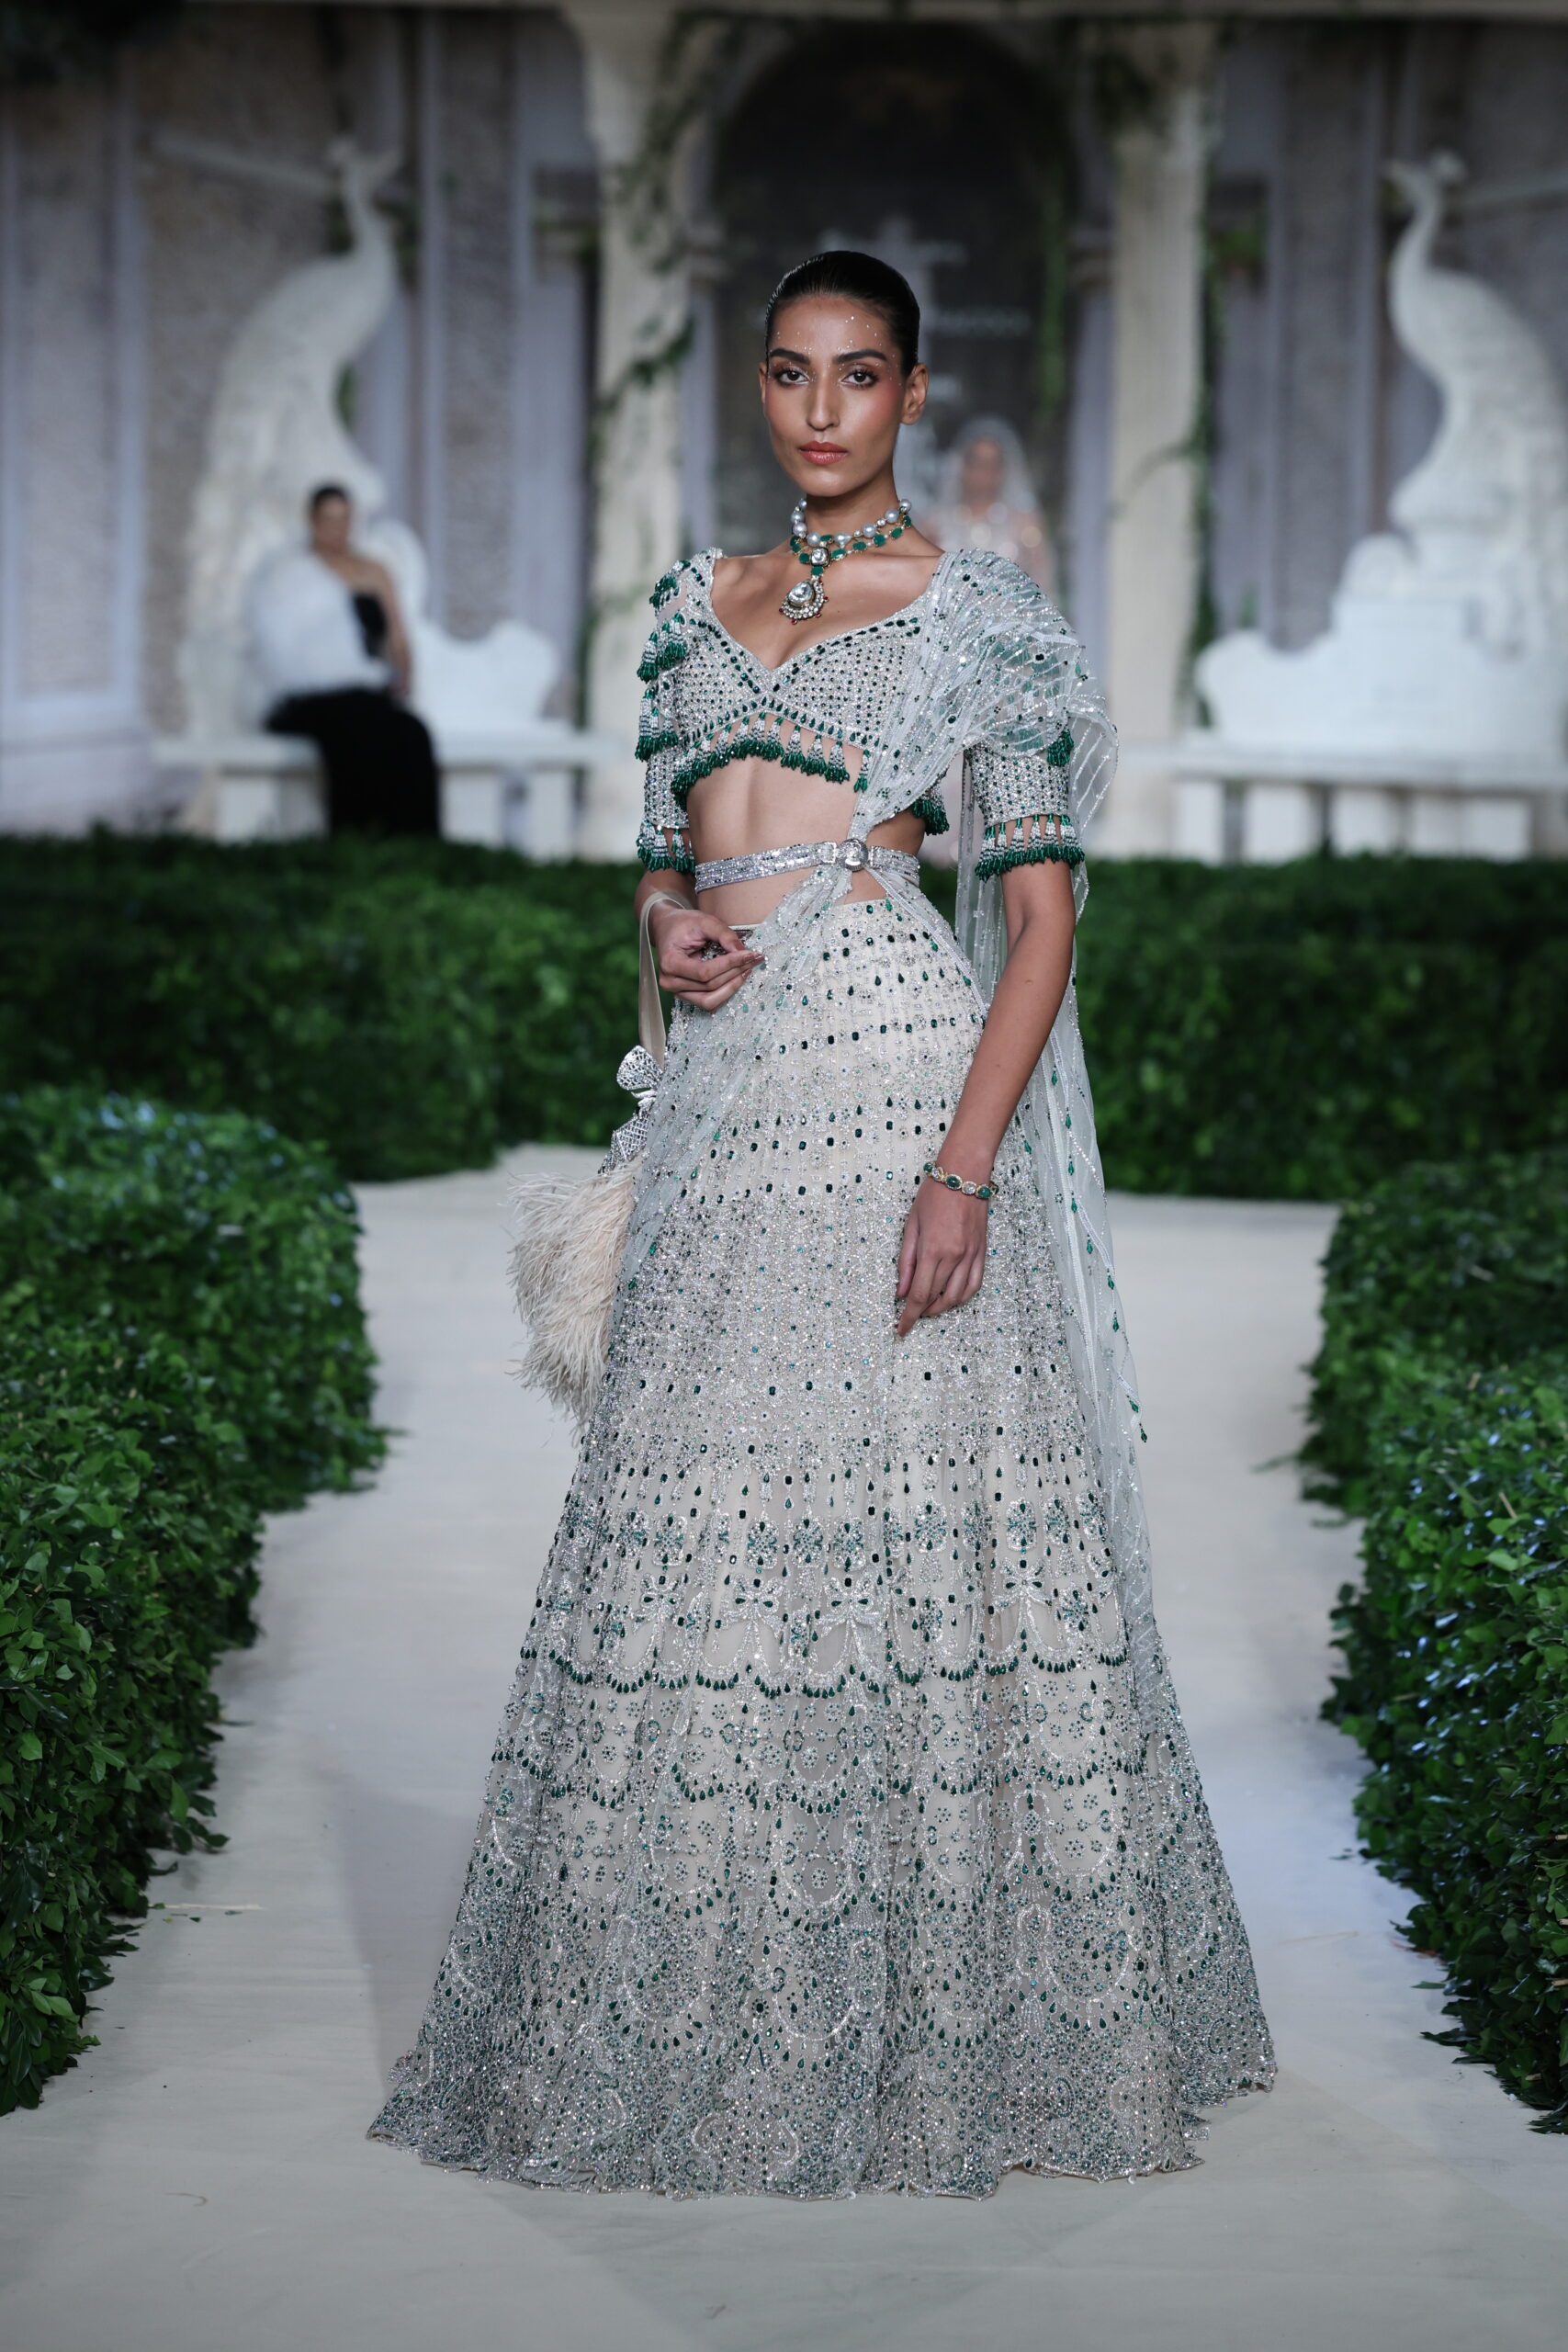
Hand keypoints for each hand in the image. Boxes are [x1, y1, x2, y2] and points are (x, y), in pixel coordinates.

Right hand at [647, 898, 763, 1011]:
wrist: (668, 929)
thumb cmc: (683, 924)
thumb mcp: (704, 921)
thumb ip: (723, 934)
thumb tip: (743, 952)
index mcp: (669, 963)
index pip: (704, 972)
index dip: (729, 964)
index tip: (750, 953)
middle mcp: (670, 982)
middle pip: (710, 986)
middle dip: (735, 972)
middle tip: (754, 958)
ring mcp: (677, 991)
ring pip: (710, 1000)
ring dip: (732, 987)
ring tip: (747, 969)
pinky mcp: (686, 995)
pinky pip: (709, 1002)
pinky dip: (725, 992)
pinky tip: (737, 977)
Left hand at [894, 1174, 988, 1337]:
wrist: (965, 1174)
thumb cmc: (934, 1194)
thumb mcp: (911, 1225)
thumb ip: (905, 1261)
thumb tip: (900, 1291)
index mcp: (933, 1250)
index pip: (918, 1295)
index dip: (909, 1317)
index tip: (901, 1330)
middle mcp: (954, 1257)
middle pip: (937, 1298)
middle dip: (922, 1313)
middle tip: (911, 1314)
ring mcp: (971, 1256)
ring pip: (958, 1297)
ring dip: (942, 1307)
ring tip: (929, 1307)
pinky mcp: (982, 1252)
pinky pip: (975, 1284)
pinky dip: (962, 1297)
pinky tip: (951, 1296)